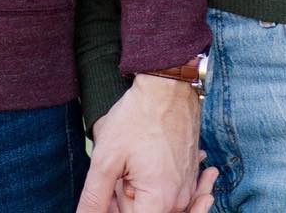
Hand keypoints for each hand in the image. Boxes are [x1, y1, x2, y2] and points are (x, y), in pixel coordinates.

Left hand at [80, 76, 205, 212]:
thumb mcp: (107, 157)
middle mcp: (179, 200)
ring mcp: (188, 187)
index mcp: (160, 201)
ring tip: (136, 160)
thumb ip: (94, 197)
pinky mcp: (191, 174)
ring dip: (139, 188)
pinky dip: (157, 182)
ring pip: (156, 203)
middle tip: (123, 166)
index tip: (114, 183)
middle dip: (126, 196)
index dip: (114, 205)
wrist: (167, 86)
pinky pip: (172, 192)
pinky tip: (149, 160)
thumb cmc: (137, 116)